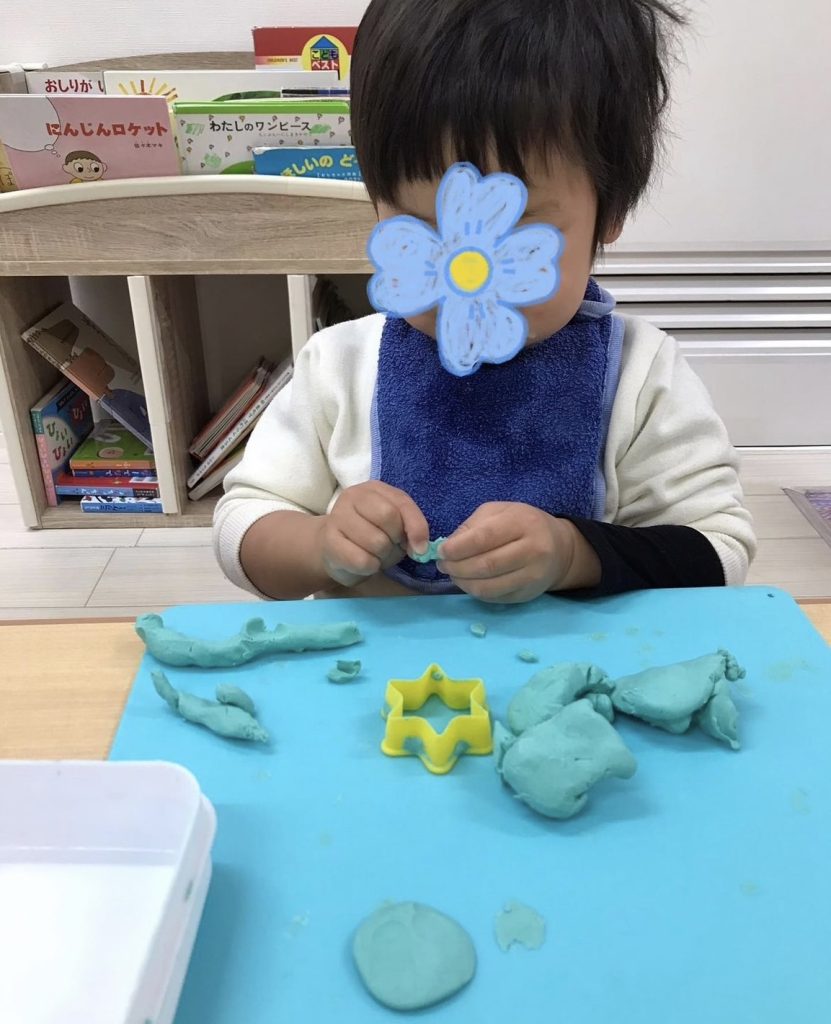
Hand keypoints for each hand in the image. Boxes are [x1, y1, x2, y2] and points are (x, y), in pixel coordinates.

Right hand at [318, 482, 429, 587]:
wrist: (333, 547)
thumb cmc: (370, 534)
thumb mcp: (395, 526)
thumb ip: (411, 527)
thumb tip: (419, 548)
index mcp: (374, 489)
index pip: (402, 504)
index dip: (416, 527)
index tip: (420, 548)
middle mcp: (352, 496)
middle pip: (387, 517)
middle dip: (395, 539)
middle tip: (389, 546)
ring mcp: (337, 516)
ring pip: (376, 542)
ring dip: (382, 556)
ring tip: (374, 554)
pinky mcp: (328, 540)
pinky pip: (362, 560)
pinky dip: (370, 567)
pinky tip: (363, 563)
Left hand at [438, 502, 598, 602]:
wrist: (559, 548)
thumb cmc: (521, 524)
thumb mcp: (498, 512)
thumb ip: (472, 526)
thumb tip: (447, 547)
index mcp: (522, 523)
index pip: (485, 538)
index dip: (458, 548)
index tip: (441, 552)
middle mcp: (532, 550)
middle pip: (486, 565)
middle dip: (457, 567)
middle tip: (443, 565)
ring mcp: (533, 575)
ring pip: (489, 587)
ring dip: (463, 583)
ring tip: (453, 574)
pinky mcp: (528, 594)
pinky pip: (495, 598)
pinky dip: (476, 592)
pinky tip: (469, 582)